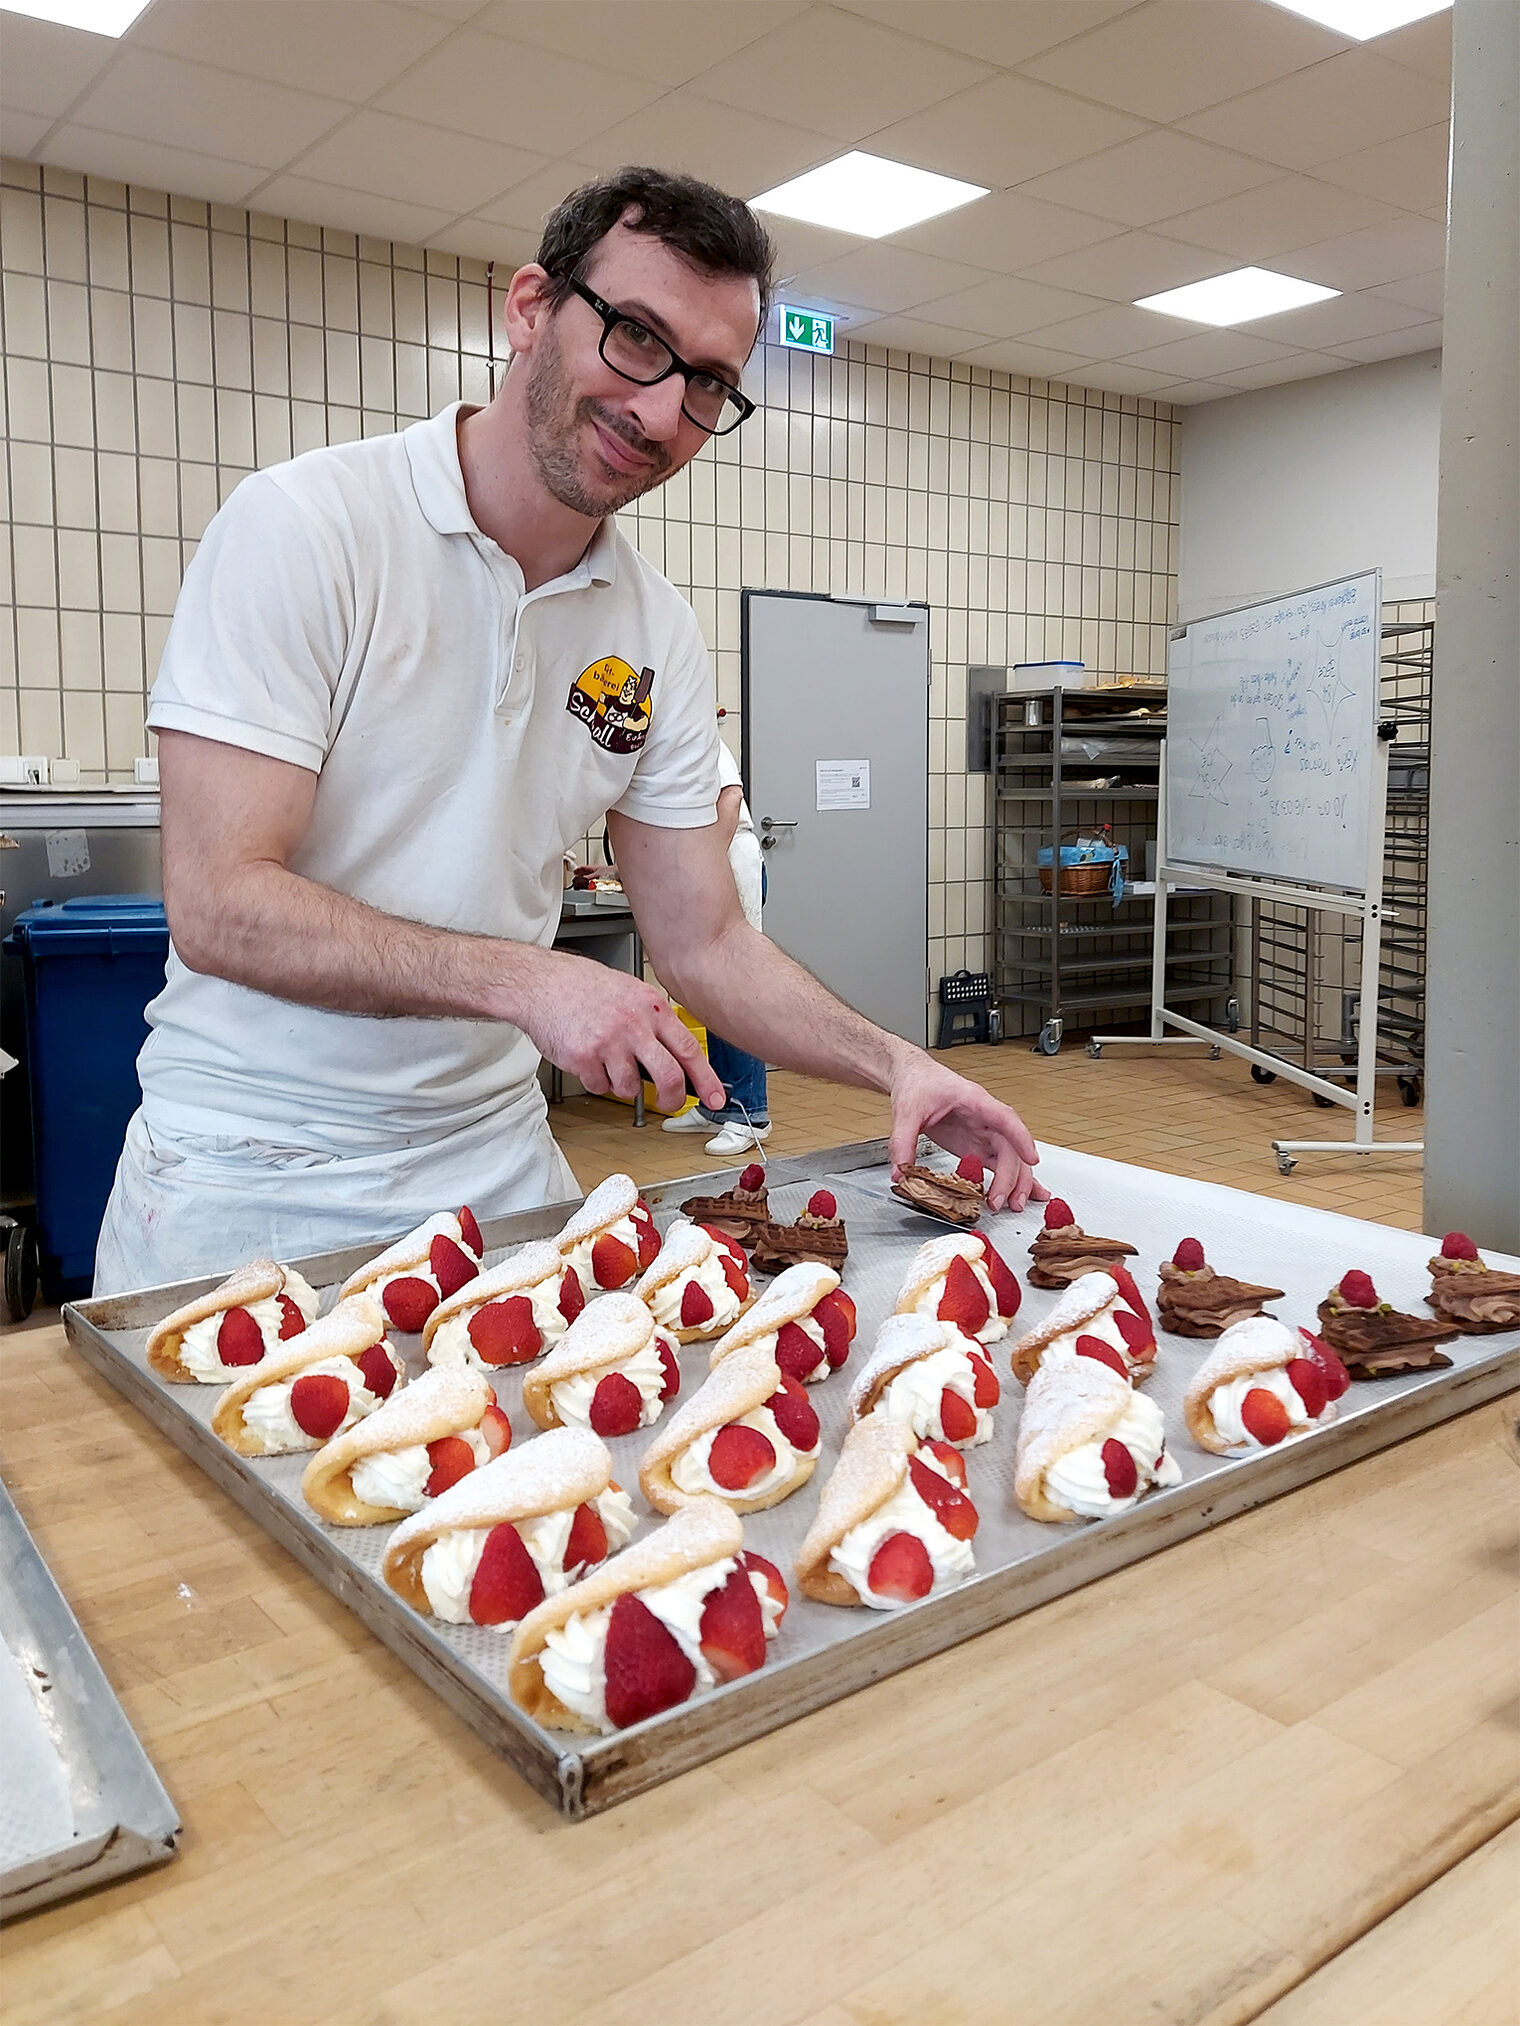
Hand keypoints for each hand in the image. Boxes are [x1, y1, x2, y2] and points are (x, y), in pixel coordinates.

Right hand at [514, 950, 725, 1114]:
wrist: (541, 984)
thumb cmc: (582, 986)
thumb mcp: (630, 992)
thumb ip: (653, 1020)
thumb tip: (674, 1054)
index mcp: (650, 1008)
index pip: (689, 1049)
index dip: (706, 1079)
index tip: (715, 1097)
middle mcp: (634, 1025)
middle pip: (669, 1076)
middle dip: (672, 1098)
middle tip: (669, 1103)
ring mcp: (609, 1043)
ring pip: (630, 1087)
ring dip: (622, 1084)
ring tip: (609, 1063)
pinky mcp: (584, 1058)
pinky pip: (600, 1086)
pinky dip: (596, 1080)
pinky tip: (589, 1059)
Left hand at [886, 1052, 1043, 1212]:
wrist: (913, 1078)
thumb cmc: (919, 1083)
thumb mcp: (906, 1112)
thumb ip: (903, 1142)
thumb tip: (900, 1173)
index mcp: (975, 1101)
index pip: (1005, 1118)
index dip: (1020, 1138)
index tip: (1031, 1159)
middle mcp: (985, 1118)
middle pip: (1010, 1147)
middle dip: (1012, 1176)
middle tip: (1002, 1202)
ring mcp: (983, 1133)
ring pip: (1010, 1158)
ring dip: (1016, 1182)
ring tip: (1015, 1204)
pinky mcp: (976, 1146)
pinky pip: (998, 1164)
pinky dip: (1010, 1181)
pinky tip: (1018, 1195)